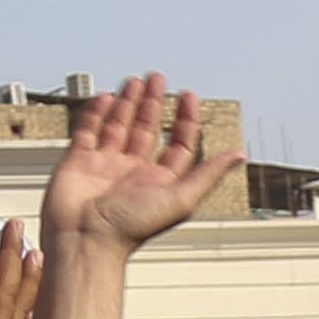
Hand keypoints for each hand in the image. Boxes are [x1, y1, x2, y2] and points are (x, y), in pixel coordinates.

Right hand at [42, 73, 239, 269]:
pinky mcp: (78, 162)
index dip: (185, 120)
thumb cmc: (131, 228)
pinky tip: (106, 98)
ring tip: (135, 82)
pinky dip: (96, 114)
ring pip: (119, 126)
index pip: (178, 144)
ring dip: (128, 104)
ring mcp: (106, 165)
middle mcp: (134, 171)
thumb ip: (209, 174)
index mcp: (160, 181)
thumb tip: (239, 154)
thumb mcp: (181, 198)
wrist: (86, 240)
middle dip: (153, 104)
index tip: (188, 96)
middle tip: (158, 78)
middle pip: (148, 130)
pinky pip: (88, 132)